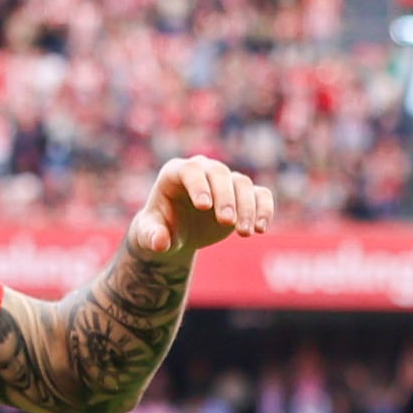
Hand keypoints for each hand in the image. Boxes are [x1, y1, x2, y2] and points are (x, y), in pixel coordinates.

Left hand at [133, 155, 275, 260]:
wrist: (176, 234)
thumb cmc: (160, 229)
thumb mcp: (148, 234)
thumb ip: (151, 236)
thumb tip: (160, 243)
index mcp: (176, 173)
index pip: (191, 170)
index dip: (198, 185)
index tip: (204, 207)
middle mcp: (203, 172)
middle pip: (220, 174)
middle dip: (225, 197)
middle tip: (226, 222)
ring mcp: (224, 182)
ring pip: (242, 183)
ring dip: (247, 207)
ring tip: (243, 233)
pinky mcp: (242, 196)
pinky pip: (260, 195)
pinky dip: (264, 209)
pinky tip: (260, 229)